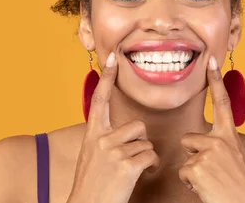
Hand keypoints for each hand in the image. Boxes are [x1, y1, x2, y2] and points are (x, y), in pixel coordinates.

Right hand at [67, 52, 159, 202]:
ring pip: (146, 142)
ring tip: (134, 170)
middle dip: (140, 142)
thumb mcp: (92, 157)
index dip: (107, 78)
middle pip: (137, 125)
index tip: (112, 58)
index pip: (100, 99)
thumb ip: (105, 140)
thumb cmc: (93, 185)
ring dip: (146, 156)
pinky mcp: (126, 166)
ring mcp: (113, 152)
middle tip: (131, 159)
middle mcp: (101, 140)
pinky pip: (151, 156)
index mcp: (92, 135)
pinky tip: (143, 175)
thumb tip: (126, 132)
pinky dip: (152, 166)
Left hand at [178, 56, 244, 202]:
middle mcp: (220, 140)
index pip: (222, 102)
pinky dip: (191, 184)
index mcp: (230, 137)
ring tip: (211, 182)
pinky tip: (207, 189)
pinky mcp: (197, 167)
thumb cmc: (241, 188)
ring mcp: (208, 153)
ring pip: (186, 156)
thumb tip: (203, 143)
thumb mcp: (236, 159)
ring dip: (193, 171)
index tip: (211, 60)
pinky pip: (183, 173)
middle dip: (194, 155)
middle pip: (189, 138)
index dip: (216, 80)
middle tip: (213, 173)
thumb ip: (221, 145)